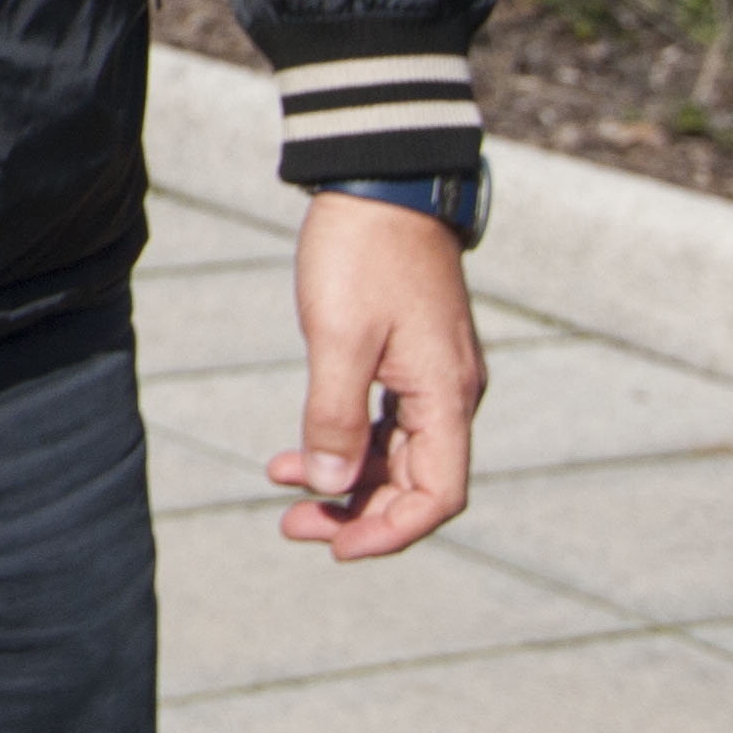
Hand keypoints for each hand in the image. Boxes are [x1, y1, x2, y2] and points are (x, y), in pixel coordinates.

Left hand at [270, 189, 483, 561]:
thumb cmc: (362, 255)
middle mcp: (450, 395)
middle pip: (413, 483)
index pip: (438, 496)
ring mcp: (431, 377)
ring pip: (393, 455)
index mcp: (446, 397)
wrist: (379, 185)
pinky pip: (382, 423)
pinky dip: (342, 442)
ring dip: (344, 482)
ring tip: (282, 494)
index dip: (391, 532)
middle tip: (292, 526)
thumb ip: (334, 416)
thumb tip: (328, 485)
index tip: (337, 548)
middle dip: (357, 513)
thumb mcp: (340, 338)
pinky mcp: (408, 359)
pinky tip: (292, 456)